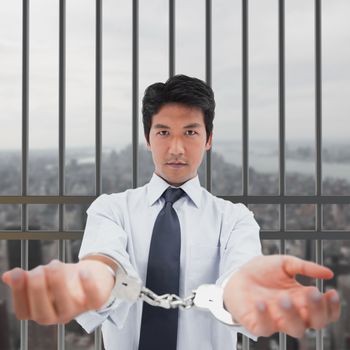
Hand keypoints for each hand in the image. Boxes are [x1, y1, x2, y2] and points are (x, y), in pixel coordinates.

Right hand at [2, 259, 114, 324]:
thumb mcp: (45, 275)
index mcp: (41, 311)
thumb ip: (27, 278)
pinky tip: (82, 271)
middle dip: (37, 290)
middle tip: (38, 270)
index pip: (23, 311)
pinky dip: (88, 285)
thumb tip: (7, 276)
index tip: (17, 272)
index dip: (18, 293)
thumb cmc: (65, 277)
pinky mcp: (96, 301)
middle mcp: (58, 315)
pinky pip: (93, 299)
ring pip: (66, 307)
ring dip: (58, 284)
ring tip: (55, 264)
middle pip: (43, 314)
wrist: (94, 274)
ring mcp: (78, 310)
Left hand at [223, 255, 339, 337]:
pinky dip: (265, 316)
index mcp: (302, 301)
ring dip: (292, 314)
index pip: (325, 311)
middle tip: (312, 292)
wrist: (237, 273)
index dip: (332, 306)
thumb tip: (328, 273)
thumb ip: (305, 267)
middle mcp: (293, 313)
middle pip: (315, 323)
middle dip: (317, 310)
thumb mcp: (285, 263)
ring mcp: (276, 320)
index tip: (331, 292)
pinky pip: (265, 327)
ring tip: (284, 297)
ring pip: (294, 329)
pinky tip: (262, 303)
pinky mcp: (258, 324)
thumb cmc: (262, 271)